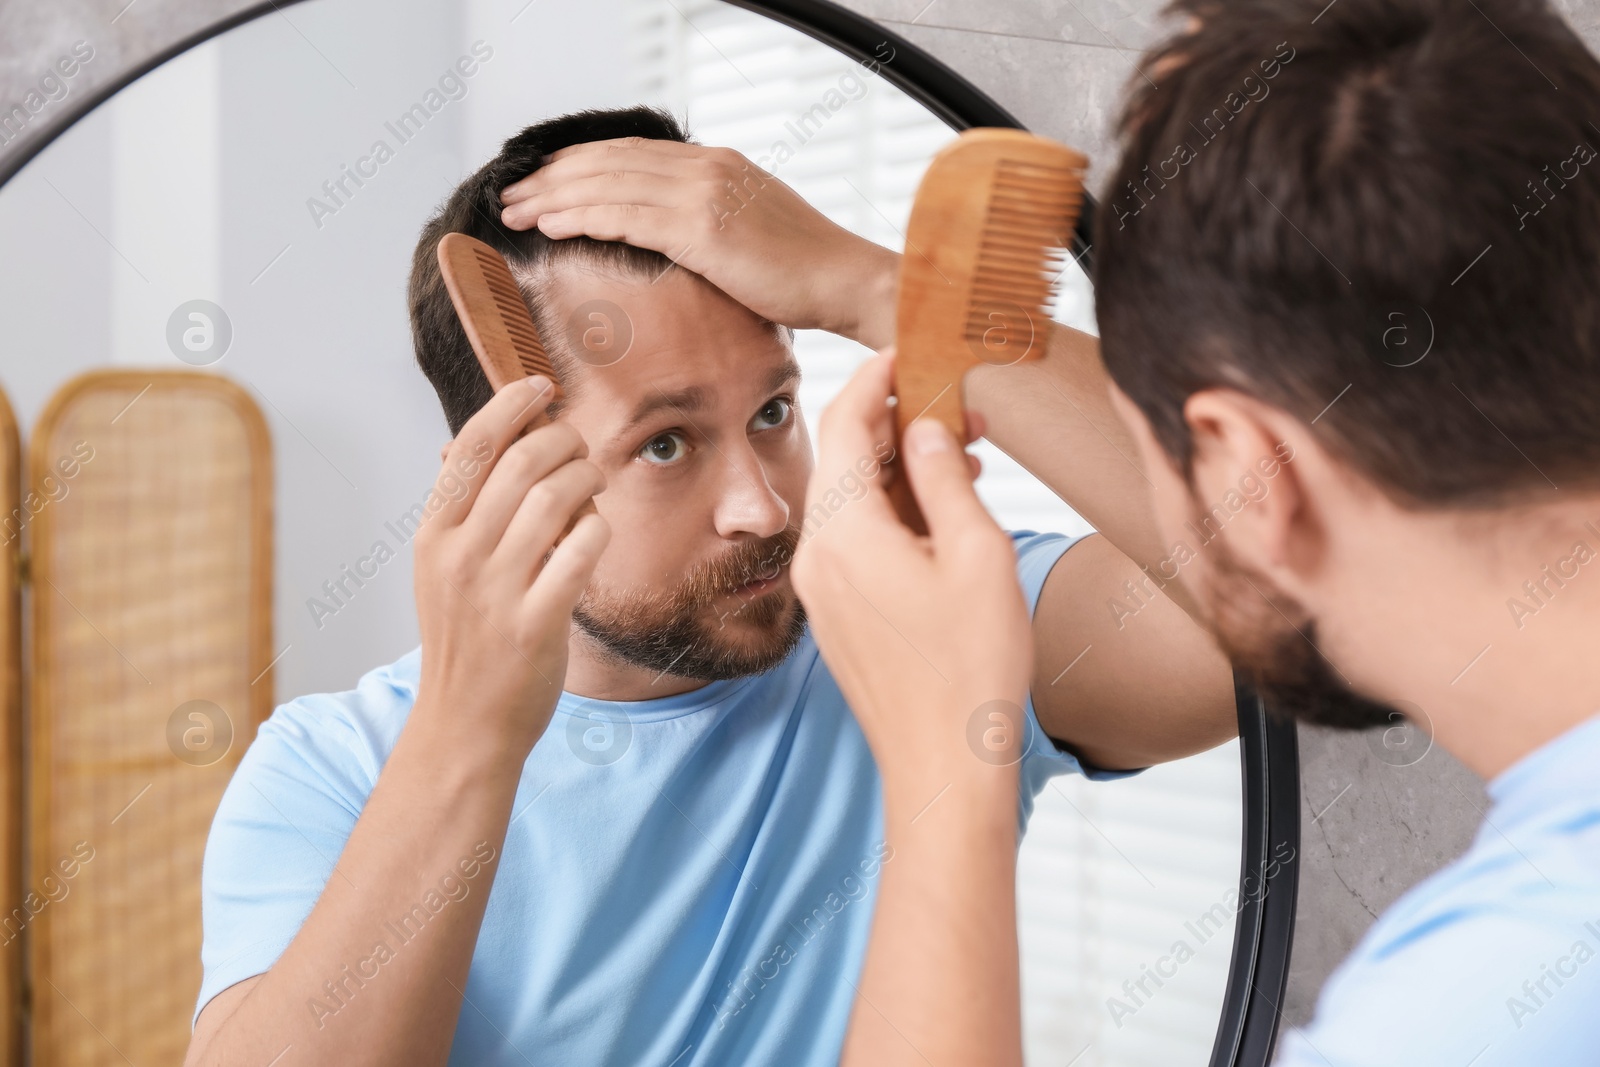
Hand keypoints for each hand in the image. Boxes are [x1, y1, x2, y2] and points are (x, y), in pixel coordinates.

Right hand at [410, 377, 609, 757]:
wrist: (465, 725)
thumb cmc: (465, 640)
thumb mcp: (442, 570)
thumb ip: (463, 509)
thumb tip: (481, 439)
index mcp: (433, 534)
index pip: (470, 446)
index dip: (511, 404)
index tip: (542, 386)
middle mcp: (458, 555)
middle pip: (522, 462)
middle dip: (564, 441)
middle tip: (581, 450)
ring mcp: (495, 590)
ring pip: (556, 498)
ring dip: (587, 481)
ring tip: (592, 487)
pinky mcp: (535, 621)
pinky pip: (582, 549)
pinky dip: (598, 530)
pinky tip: (595, 535)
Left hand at [498, 137, 899, 347]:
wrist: (846, 281)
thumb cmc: (805, 273)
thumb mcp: (751, 233)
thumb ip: (709, 224)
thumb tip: (673, 240)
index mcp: (716, 164)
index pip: (631, 153)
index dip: (580, 164)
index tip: (543, 180)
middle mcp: (705, 168)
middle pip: (609, 161)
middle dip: (553, 177)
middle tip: (511, 193)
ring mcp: (703, 194)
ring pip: (608, 184)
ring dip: (553, 197)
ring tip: (514, 212)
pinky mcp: (702, 229)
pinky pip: (625, 216)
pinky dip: (581, 218)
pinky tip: (550, 226)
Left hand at [790, 352, 1030, 804]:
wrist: (945, 768)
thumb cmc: (971, 668)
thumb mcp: (977, 554)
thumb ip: (946, 477)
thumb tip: (925, 427)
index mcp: (843, 531)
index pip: (846, 422)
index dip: (877, 375)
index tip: (912, 350)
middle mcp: (817, 556)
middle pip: (846, 459)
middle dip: (900, 424)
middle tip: (964, 410)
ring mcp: (822, 591)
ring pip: (851, 501)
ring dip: (901, 472)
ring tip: (967, 461)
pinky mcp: (836, 617)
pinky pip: (854, 541)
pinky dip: (893, 514)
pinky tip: (943, 516)